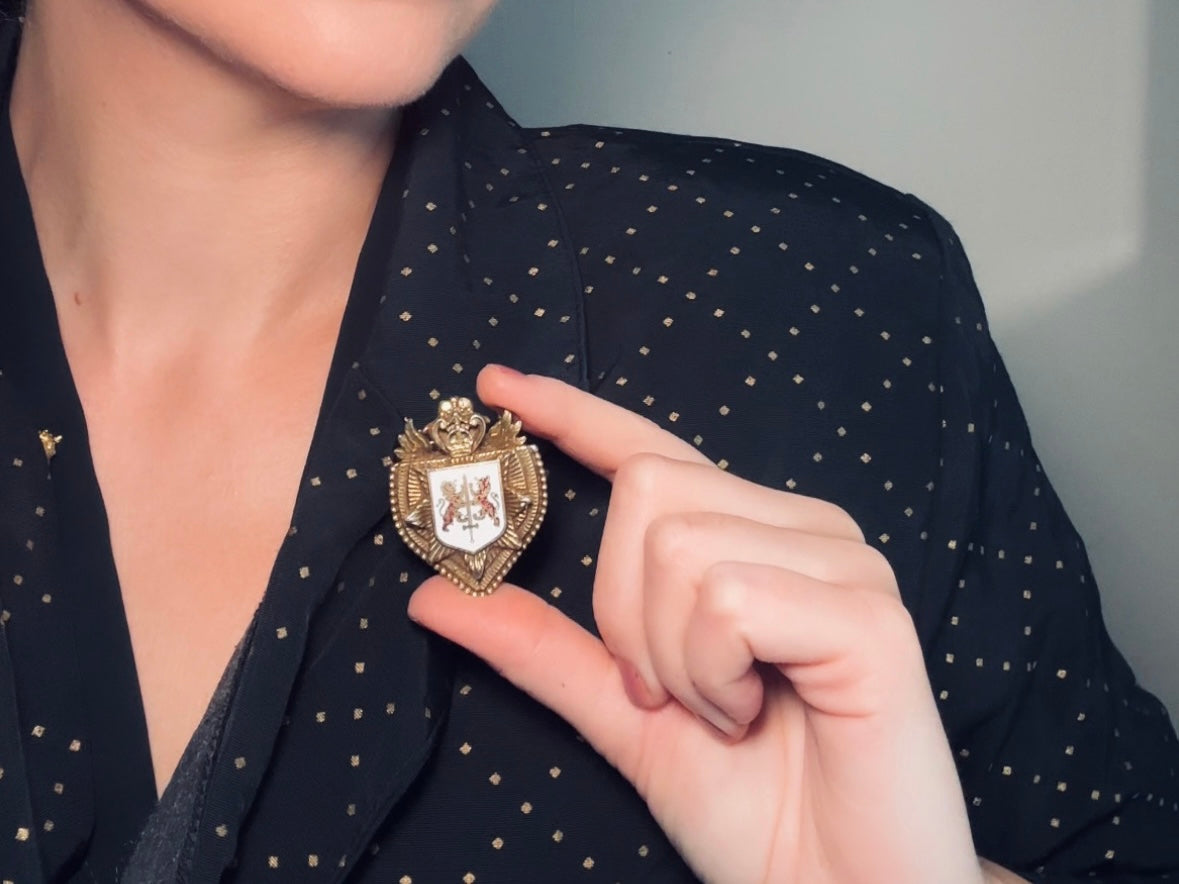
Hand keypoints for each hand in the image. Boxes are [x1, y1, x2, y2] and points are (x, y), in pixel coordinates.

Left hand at [409, 365, 992, 883]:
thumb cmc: (752, 808)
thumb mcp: (624, 717)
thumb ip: (540, 649)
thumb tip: (433, 594)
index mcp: (752, 539)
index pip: (652, 450)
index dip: (571, 413)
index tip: (495, 386)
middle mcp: (803, 529)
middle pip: (648, 490)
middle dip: (622, 610)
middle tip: (666, 693)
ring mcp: (845, 563)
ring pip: (678, 545)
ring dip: (669, 657)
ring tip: (727, 711)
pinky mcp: (870, 614)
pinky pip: (726, 598)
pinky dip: (711, 673)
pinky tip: (755, 713)